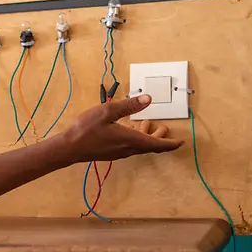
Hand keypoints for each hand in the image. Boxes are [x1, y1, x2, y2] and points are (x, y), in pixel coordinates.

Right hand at [58, 94, 182, 163]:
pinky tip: (128, 128)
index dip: (171, 143)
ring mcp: (119, 153)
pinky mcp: (111, 153)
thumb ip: (129, 105)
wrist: (69, 147)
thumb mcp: (107, 111)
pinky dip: (136, 138)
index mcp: (131, 140)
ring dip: (147, 137)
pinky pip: (130, 146)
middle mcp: (128, 149)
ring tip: (147, 123)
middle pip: (150, 146)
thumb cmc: (86, 129)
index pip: (158, 144)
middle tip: (166, 128)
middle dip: (161, 138)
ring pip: (140, 146)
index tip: (182, 142)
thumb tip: (148, 99)